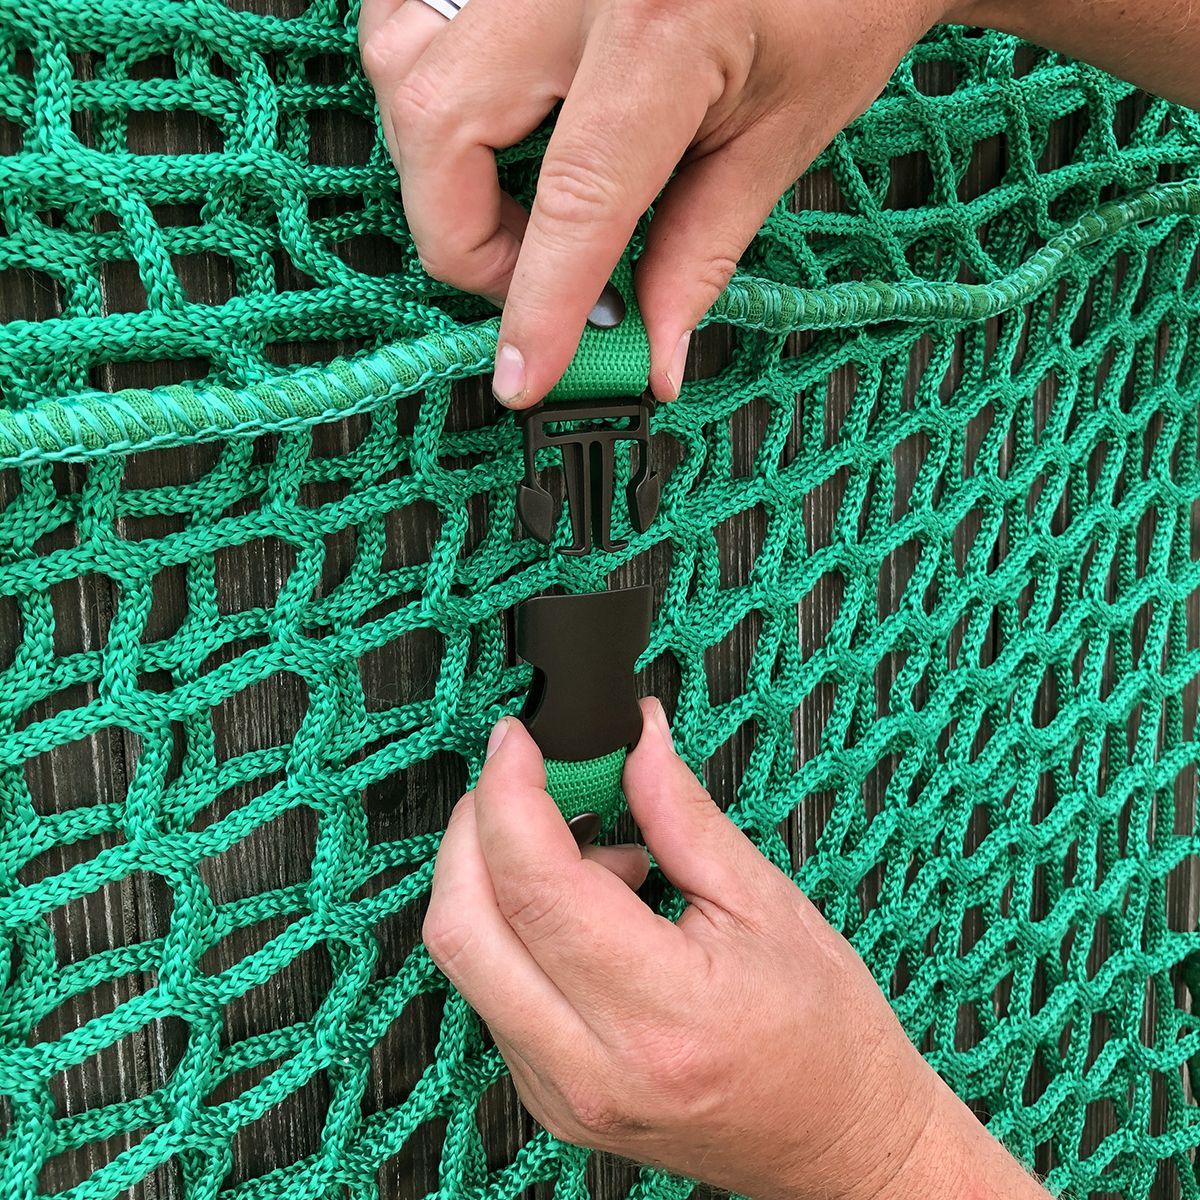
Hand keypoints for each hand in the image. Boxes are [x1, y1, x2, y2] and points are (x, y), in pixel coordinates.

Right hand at [358, 0, 946, 406]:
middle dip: (465, 238)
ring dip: (436, 163)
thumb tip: (654, 351)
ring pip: (402, 67)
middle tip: (532, 282)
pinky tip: (480, 122)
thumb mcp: (780, 135)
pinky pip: (406, 13)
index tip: (524, 376)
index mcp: (662, 24)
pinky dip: (424, 84)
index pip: (574, 197)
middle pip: (441, 125)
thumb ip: (700, 251)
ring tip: (512, 202)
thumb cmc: (834, 1)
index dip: (538, 305)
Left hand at [423, 701, 1049, 1199]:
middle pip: (464, 926)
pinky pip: (492, 990)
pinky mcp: (547, 1098)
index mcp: (660, 1011)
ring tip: (595, 858)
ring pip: (467, 958)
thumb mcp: (766, 902)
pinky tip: (588, 910)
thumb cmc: (824, 1034)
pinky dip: (515, 926)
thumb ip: (681, 814)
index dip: (509, 794)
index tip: (517, 741)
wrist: (837, 1145)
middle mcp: (591, 1065)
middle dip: (473, 829)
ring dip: (496, 878)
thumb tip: (634, 739)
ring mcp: (558, 1092)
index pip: (536, 886)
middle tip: (522, 779)